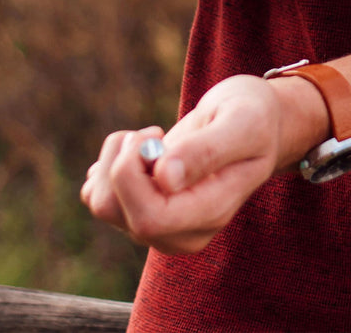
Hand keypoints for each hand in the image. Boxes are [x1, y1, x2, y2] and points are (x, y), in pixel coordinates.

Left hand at [81, 75, 325, 255]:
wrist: (253, 123)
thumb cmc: (253, 119)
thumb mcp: (242, 123)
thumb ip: (208, 151)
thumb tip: (164, 178)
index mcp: (208, 216)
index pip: (148, 219)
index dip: (133, 174)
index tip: (154, 136)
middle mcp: (178, 231)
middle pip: (114, 211)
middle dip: (121, 160)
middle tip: (153, 133)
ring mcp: (156, 225)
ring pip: (100, 203)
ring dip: (113, 158)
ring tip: (150, 138)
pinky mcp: (138, 210)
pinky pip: (97, 195)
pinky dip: (108, 164)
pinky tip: (140, 150)